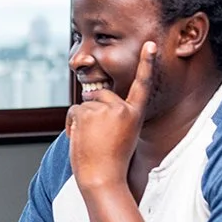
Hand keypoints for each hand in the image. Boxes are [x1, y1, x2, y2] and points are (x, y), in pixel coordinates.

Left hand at [66, 41, 155, 190]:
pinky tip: (79, 137)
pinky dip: (71, 123)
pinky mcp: (88, 112)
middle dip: (94, 107)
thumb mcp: (121, 133)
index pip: (143, 84)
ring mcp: (105, 109)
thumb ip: (112, 114)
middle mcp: (123, 108)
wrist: (102, 177)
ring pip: (85, 104)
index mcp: (135, 114)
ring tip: (90, 140)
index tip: (150, 44)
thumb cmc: (112, 160)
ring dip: (82, 119)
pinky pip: (74, 110)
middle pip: (102, 93)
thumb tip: (90, 95)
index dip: (147, 63)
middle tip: (96, 133)